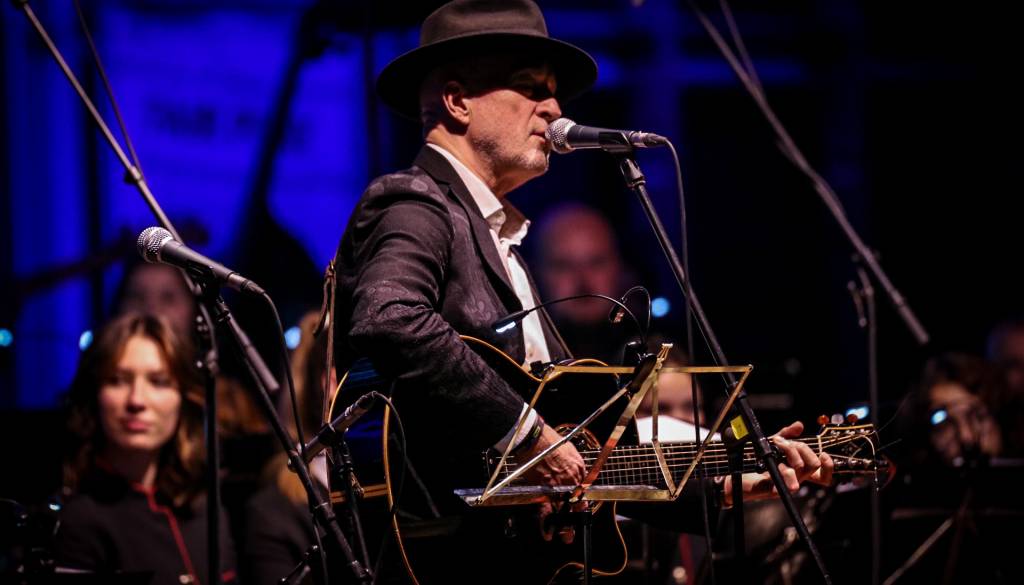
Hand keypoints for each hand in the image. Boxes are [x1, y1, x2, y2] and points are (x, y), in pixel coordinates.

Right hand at [515, 424, 586, 542]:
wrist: (534, 439)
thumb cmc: (549, 440)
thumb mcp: (570, 449)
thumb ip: (574, 464)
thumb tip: (574, 470)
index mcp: (579, 470)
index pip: (583, 490)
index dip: (581, 502)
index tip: (580, 508)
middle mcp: (572, 481)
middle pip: (576, 504)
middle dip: (575, 517)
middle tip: (575, 529)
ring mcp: (559, 488)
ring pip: (563, 511)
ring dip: (564, 526)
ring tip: (566, 536)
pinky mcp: (544, 491)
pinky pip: (546, 510)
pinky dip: (546, 523)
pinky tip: (548, 534)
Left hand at [723, 420, 833, 505]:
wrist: (737, 474)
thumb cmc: (756, 461)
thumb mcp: (771, 444)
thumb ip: (786, 435)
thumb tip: (800, 425)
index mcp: (798, 470)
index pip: (823, 475)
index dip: (829, 466)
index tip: (824, 454)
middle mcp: (795, 478)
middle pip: (813, 465)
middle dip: (802, 448)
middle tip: (785, 443)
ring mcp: (786, 484)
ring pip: (801, 468)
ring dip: (791, 451)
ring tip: (777, 445)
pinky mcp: (775, 488)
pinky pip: (785, 476)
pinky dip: (782, 461)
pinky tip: (775, 456)